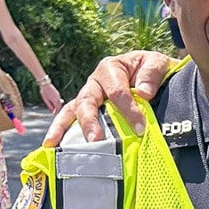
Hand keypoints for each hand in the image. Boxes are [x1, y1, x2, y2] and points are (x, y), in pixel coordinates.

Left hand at [38, 81, 63, 113]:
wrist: (45, 84)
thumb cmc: (44, 92)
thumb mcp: (45, 100)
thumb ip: (49, 105)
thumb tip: (52, 111)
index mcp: (55, 100)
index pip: (58, 108)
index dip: (56, 112)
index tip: (54, 114)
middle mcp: (58, 98)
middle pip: (60, 106)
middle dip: (58, 109)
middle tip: (55, 113)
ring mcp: (58, 95)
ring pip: (60, 102)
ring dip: (58, 106)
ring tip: (55, 109)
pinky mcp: (58, 93)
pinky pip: (59, 99)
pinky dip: (57, 102)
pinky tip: (54, 103)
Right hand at [43, 51, 175, 144]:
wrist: (152, 74)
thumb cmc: (152, 70)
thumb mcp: (157, 63)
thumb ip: (152, 73)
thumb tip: (143, 92)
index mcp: (111, 68)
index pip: (116, 91)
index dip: (128, 109)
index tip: (140, 127)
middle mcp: (95, 82)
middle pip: (87, 101)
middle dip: (90, 121)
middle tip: (95, 139)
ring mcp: (88, 96)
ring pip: (73, 110)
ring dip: (64, 127)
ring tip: (55, 143)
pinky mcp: (86, 110)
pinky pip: (70, 119)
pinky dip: (61, 131)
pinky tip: (52, 145)